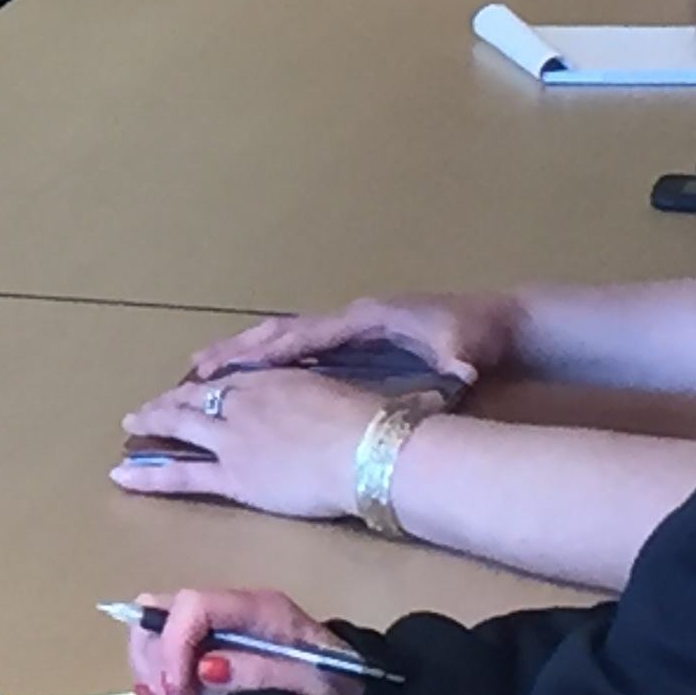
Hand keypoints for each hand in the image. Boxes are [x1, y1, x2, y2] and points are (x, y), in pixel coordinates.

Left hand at [113, 369, 379, 519]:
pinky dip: (149, 475)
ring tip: (129, 424)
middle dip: (169, 402)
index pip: (227, 382)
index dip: (206, 388)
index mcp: (269, 380)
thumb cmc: (369, 421)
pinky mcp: (233, 476)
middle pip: (195, 398)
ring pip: (181, 425)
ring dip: (153, 423)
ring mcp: (232, 438)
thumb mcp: (335, 391)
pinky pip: (183, 475)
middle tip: (148, 406)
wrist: (368, 448)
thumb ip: (314, 395)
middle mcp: (242, 403)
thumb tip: (319, 405)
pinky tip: (120, 475)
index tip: (194, 388)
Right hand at [123, 588, 362, 694]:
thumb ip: (264, 673)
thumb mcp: (316, 685)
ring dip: (159, 694)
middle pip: (157, 618)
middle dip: (158, 675)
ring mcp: (208, 630)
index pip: (191, 605)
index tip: (174, 692)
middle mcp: (225, 610)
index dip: (171, 644)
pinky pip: (158, 665)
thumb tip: (205, 667)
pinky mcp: (199, 652)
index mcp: (256, 608)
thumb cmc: (341, 686)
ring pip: (149, 643)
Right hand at [191, 292, 517, 391]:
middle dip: (235, 349)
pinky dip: (269, 357)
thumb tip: (458, 369)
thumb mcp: (466, 347)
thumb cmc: (478, 334)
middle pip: (278, 331)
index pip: (300, 334)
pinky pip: (300, 346)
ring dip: (246, 352)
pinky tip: (254, 375)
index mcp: (362, 319)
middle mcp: (347, 319)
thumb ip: (455, 358)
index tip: (222, 367)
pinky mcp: (357, 338)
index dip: (261, 352)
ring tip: (204, 369)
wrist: (503, 322)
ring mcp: (350, 327)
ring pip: (284, 336)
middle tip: (191, 367)